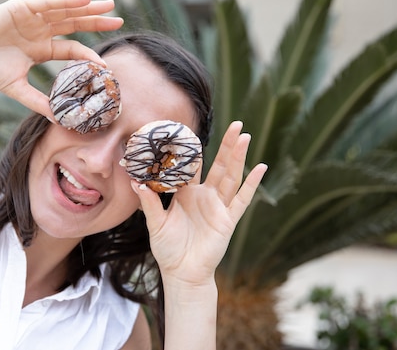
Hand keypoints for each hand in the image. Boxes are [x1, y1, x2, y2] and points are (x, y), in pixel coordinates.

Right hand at [0, 0, 122, 117]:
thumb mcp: (17, 89)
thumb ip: (38, 102)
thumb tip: (59, 120)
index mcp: (40, 49)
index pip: (72, 49)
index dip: (89, 54)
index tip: (106, 63)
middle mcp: (40, 31)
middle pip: (74, 25)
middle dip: (96, 22)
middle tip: (119, 21)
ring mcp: (32, 18)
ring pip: (66, 11)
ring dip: (87, 8)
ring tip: (109, 6)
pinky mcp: (22, 7)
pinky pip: (49, 2)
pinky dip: (67, 1)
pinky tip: (85, 0)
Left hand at [132, 121, 266, 285]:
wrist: (182, 273)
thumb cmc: (168, 249)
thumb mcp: (155, 223)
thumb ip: (149, 202)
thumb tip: (136, 182)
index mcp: (187, 194)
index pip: (192, 166)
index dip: (193, 150)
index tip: (195, 130)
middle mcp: (205, 196)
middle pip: (219, 165)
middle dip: (227, 145)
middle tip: (235, 124)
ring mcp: (218, 206)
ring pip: (231, 177)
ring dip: (238, 157)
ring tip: (244, 137)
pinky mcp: (228, 220)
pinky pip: (242, 200)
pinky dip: (251, 184)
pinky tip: (260, 167)